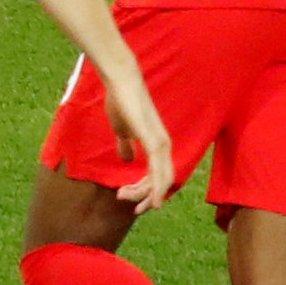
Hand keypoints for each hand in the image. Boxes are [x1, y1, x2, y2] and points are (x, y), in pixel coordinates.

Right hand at [102, 67, 176, 212]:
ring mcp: (161, 144)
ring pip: (161, 181)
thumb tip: (127, 161)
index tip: (122, 195)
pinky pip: (159, 171)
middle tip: (122, 198)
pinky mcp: (154, 142)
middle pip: (162, 182)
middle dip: (145, 197)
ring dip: (144, 194)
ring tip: (122, 195)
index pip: (157, 175)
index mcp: (158, 144)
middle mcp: (164, 146)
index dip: (144, 190)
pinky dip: (158, 189)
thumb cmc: (120, 102)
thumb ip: (125, 145)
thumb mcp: (121, 129)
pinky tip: (154, 201)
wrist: (121, 83)